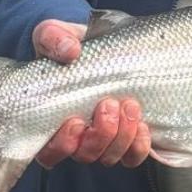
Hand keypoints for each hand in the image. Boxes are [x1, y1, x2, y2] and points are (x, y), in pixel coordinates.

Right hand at [30, 19, 151, 169]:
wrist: (96, 44)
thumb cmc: (68, 44)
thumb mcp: (54, 34)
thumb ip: (54, 38)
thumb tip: (70, 51)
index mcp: (50, 120)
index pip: (49, 152)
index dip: (62, 144)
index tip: (76, 121)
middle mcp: (76, 137)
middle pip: (84, 155)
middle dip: (100, 135)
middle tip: (109, 104)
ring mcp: (102, 140)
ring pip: (109, 157)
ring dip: (121, 136)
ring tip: (130, 105)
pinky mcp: (126, 138)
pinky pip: (133, 156)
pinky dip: (139, 145)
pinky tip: (143, 124)